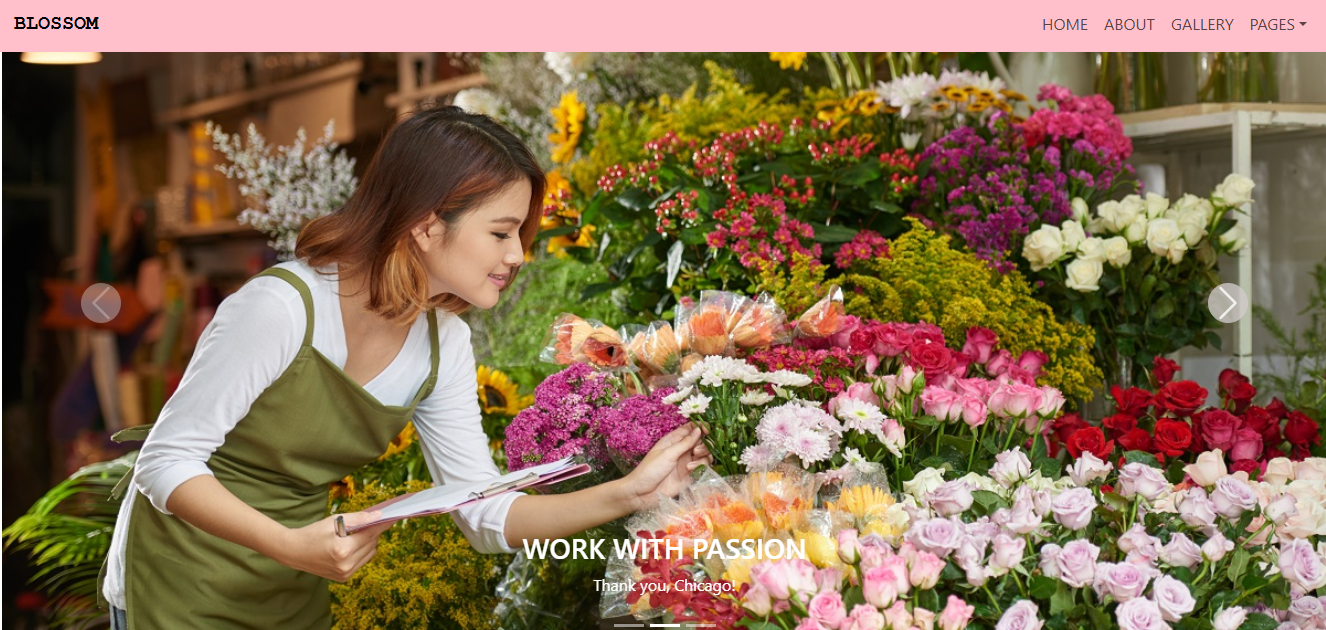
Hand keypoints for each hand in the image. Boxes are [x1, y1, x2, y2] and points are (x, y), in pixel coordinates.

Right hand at [273, 511, 393, 581]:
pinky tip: (351, 545)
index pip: (370, 534)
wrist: (293, 552)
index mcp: (342, 550)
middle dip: (373, 531)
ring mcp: (345, 574)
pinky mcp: (344, 578)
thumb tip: (378, 515)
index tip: (395, 516)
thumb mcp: (334, 521)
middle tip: (370, 521)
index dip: (383, 524)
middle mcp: (345, 565)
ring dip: (368, 542)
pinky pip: (362, 561)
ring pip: (370, 553)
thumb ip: (358, 519)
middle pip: (372, 544)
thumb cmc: (313, 533)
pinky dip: (361, 551)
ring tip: (355, 534)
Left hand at [619, 423, 711, 512]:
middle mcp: (682, 450)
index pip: (690, 429)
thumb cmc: (650, 470)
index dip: (700, 427)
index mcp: (674, 440)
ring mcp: (687, 463)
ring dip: (703, 456)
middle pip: (702, 442)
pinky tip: (690, 469)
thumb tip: (699, 430)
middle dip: (704, 444)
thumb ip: (685, 443)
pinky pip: (703, 468)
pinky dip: (700, 466)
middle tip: (695, 451)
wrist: (642, 493)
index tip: (707, 430)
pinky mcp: (690, 476)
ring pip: (705, 455)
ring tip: (690, 464)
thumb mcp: (667, 453)